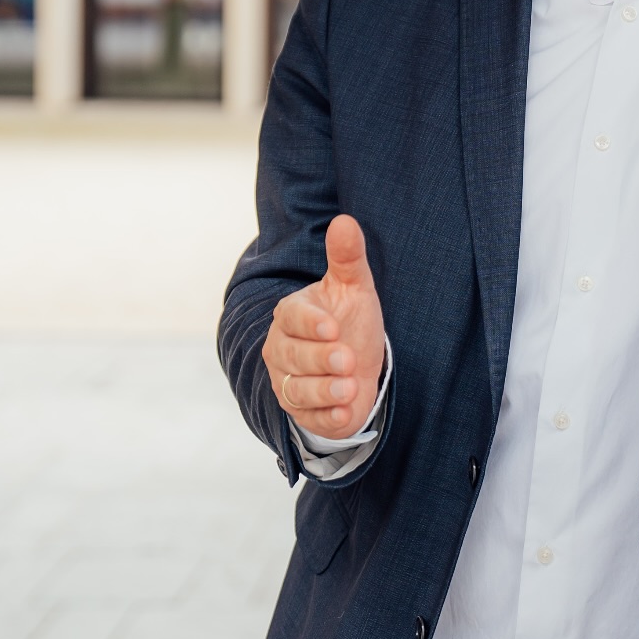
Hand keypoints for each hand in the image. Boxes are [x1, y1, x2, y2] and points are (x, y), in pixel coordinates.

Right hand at [263, 214, 385, 438]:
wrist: (356, 365)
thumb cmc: (350, 319)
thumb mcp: (353, 287)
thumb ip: (347, 257)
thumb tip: (345, 220)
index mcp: (291, 314)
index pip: (292, 317)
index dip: (310, 323)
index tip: (332, 326)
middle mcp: (282, 348)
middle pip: (292, 356)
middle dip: (319, 359)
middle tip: (347, 360)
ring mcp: (288, 381)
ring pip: (297, 389)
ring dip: (324, 391)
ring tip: (349, 387)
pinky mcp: (301, 410)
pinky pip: (309, 417)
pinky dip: (327, 417)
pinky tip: (346, 412)